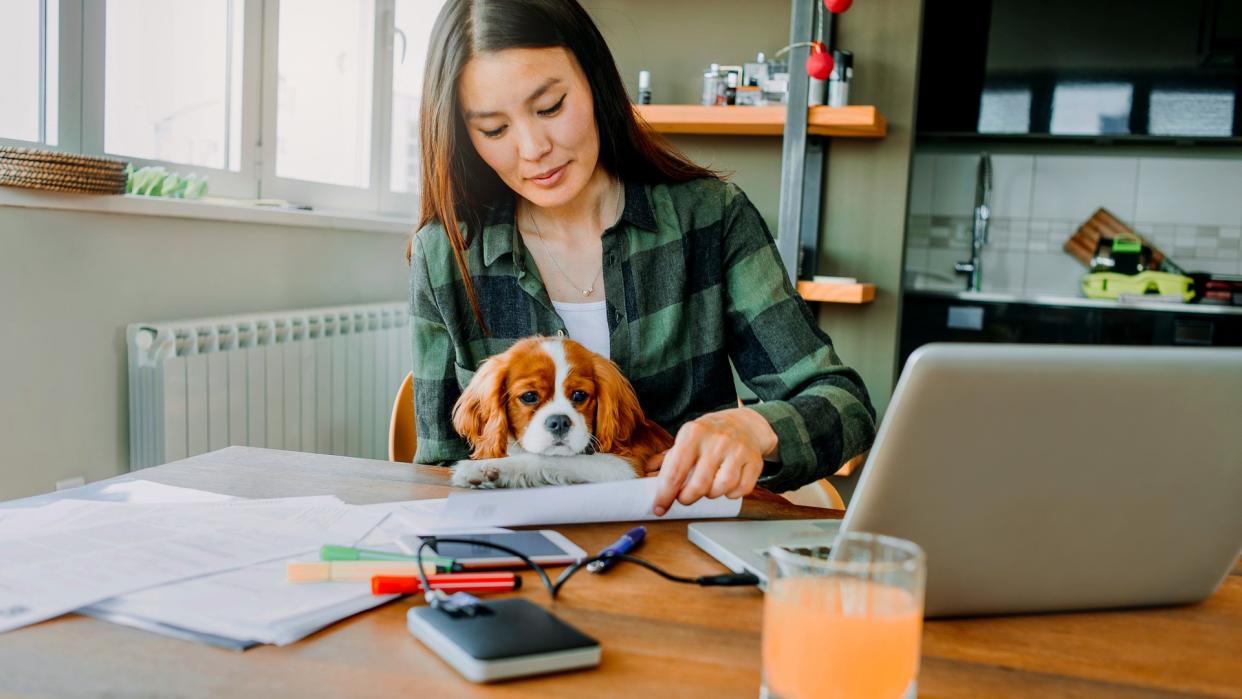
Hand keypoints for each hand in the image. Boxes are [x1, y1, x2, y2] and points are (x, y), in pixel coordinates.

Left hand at [647, 408, 778, 515]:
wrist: (745, 424)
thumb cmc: (710, 435)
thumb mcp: (686, 439)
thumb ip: (666, 460)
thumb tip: (646, 479)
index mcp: (693, 433)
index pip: (675, 471)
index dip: (665, 494)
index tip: (659, 508)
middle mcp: (717, 440)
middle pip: (698, 485)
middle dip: (687, 498)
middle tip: (685, 497)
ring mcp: (738, 450)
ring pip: (720, 489)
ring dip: (711, 494)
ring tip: (708, 486)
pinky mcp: (754, 461)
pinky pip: (740, 490)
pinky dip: (731, 494)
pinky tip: (726, 484)